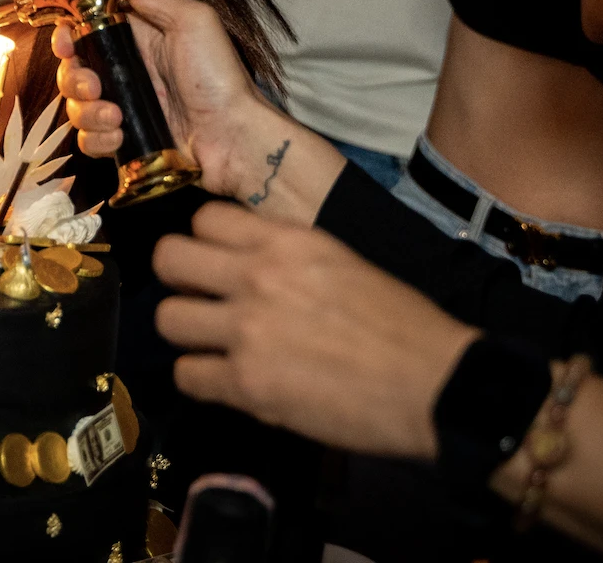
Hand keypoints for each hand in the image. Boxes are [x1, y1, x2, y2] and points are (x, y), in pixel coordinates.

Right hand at [52, 0, 343, 221]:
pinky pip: (89, 139)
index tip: (66, 40)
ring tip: (117, 118)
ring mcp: (125, 104)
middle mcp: (127, 69)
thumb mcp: (192, 23)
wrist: (234, 140)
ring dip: (87, 113)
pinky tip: (121, 138)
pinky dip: (98, 139)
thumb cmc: (219, 78)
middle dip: (74, 78)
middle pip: (74, 68)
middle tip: (95, 86)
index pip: (87, 27)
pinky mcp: (125, 138)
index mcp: (140, 36)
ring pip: (77, 106)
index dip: (68, 33)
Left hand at [153, 202, 478, 457]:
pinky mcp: (248, 385)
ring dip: (185, 332)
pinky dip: (201, 380)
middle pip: (168, 258)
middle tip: (198, 297)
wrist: (436, 384)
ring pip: (167, 318)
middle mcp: (256, 276)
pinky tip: (224, 381)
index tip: (215, 259)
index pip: (203, 218)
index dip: (204, 240)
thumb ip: (284, 255)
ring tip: (209, 343)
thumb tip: (246, 260)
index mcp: (284, 240)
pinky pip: (187, 375)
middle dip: (177, 278)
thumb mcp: (338, 260)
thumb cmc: (399, 322)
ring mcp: (246, 330)